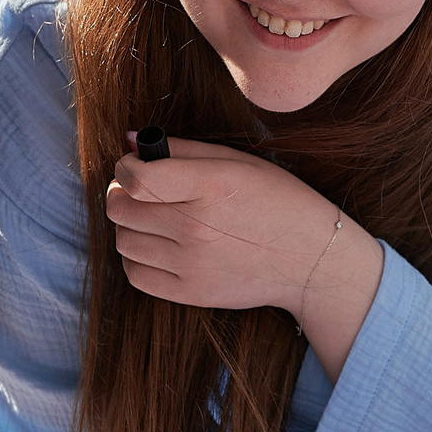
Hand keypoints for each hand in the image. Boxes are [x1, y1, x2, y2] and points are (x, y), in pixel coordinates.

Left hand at [105, 135, 383, 374]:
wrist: (311, 259)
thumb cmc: (277, 201)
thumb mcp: (238, 162)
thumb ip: (182, 149)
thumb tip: (131, 139)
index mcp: (209, 187)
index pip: (135, 178)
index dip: (124, 168)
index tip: (132, 166)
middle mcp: (196, 227)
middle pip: (120, 209)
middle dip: (122, 194)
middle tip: (139, 191)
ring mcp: (192, 264)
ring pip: (123, 241)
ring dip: (130, 226)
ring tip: (152, 219)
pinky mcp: (191, 292)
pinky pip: (135, 274)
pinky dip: (136, 258)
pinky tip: (156, 246)